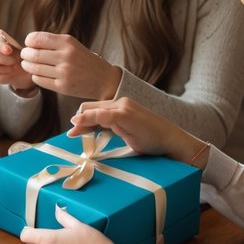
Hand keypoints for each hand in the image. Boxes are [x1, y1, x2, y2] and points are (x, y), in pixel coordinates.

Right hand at [0, 29, 34, 90]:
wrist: (23, 70)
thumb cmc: (22, 56)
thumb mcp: (21, 50)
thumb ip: (14, 48)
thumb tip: (7, 51)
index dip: (1, 47)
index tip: (9, 51)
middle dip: (2, 59)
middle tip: (14, 62)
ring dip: (5, 69)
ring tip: (13, 68)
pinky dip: (3, 77)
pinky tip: (8, 74)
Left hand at [19, 32, 122, 99]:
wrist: (104, 79)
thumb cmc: (84, 60)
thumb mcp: (73, 45)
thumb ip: (53, 43)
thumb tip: (29, 43)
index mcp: (68, 42)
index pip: (38, 38)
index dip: (29, 41)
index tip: (29, 43)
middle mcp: (66, 56)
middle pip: (33, 54)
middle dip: (25, 54)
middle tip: (25, 55)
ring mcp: (64, 72)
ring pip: (34, 68)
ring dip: (27, 66)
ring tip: (28, 64)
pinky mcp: (62, 87)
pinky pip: (39, 80)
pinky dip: (35, 76)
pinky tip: (39, 74)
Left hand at [69, 97, 203, 162]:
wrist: (172, 141)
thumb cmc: (152, 140)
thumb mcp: (127, 134)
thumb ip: (111, 129)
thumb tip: (94, 133)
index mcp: (121, 106)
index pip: (95, 109)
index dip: (83, 120)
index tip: (74, 132)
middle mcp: (121, 102)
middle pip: (91, 107)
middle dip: (79, 120)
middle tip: (72, 134)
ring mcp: (123, 106)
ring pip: (94, 110)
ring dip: (81, 122)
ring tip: (73, 133)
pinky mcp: (125, 114)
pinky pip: (101, 115)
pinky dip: (88, 119)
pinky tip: (78, 125)